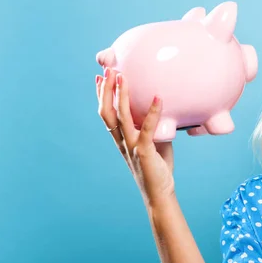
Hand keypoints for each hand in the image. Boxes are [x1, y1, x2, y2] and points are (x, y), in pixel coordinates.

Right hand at [96, 67, 174, 207]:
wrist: (159, 193)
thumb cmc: (157, 166)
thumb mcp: (153, 141)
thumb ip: (153, 125)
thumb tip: (161, 106)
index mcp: (121, 139)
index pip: (106, 113)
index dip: (101, 95)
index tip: (100, 77)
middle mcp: (122, 141)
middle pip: (107, 112)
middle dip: (106, 90)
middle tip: (108, 69)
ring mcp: (131, 146)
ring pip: (121, 117)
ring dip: (120, 95)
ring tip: (122, 76)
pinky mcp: (144, 151)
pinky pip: (147, 128)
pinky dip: (152, 112)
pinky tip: (158, 97)